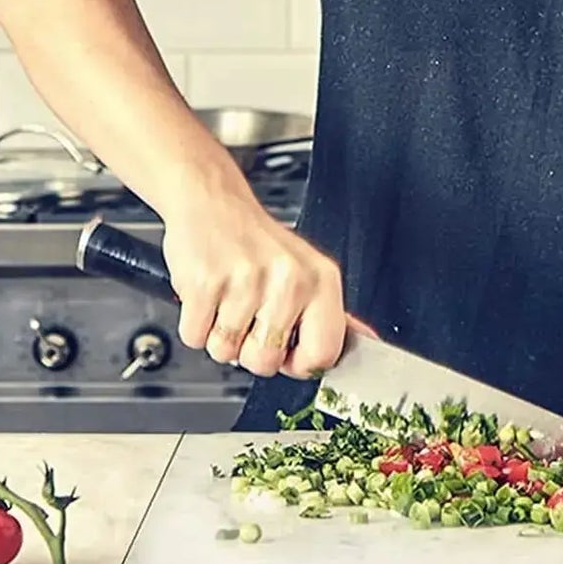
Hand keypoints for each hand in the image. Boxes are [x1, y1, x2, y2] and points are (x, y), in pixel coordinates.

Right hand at [162, 190, 355, 380]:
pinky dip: (195, 322)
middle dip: (248, 349)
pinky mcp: (205, 283)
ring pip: (226, 353)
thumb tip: (368, 342)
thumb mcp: (305, 269)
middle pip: (266, 363)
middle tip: (246, 312)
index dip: (298, 363)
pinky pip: (195, 337)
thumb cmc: (255, 240)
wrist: (211, 200)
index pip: (324, 354)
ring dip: (219, 334)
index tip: (286, 350)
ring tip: (226, 297)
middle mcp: (288, 278)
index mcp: (320, 279)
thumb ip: (332, 312)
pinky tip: (207, 293)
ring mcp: (245, 281)